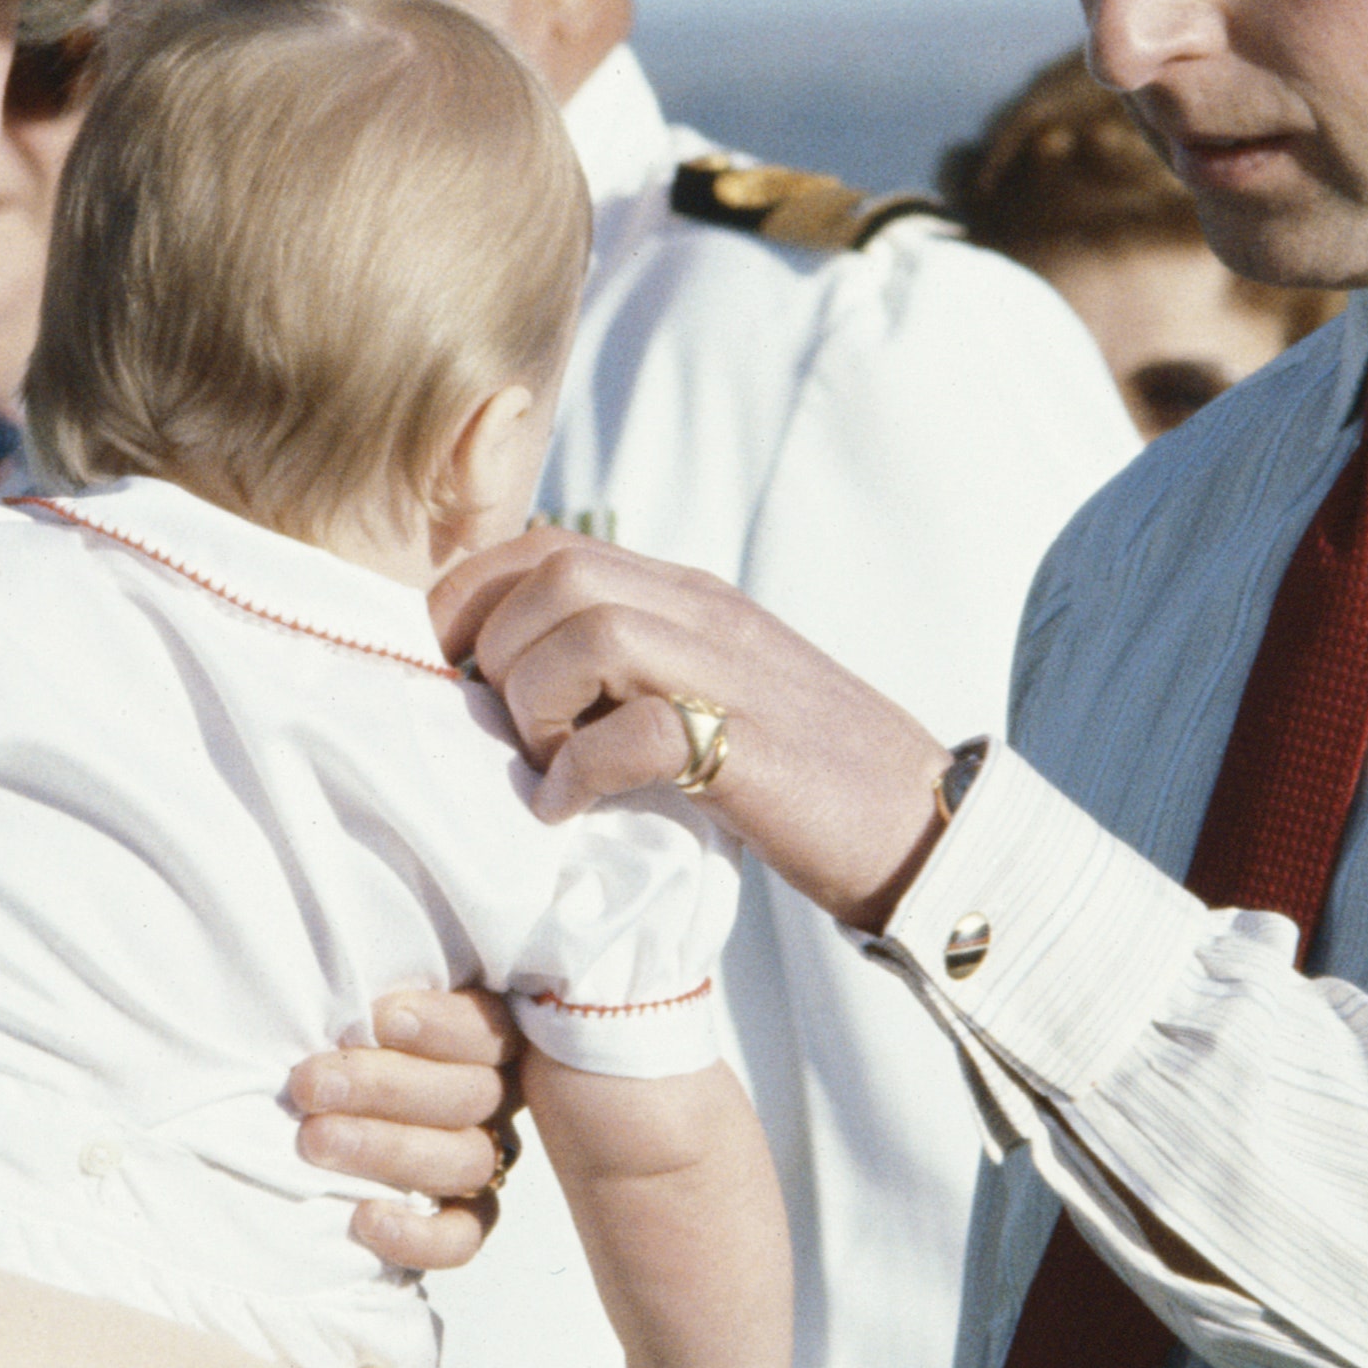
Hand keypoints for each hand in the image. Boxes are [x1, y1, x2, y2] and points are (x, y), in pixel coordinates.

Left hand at [289, 987, 528, 1273]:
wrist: (299, 1104)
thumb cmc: (322, 1036)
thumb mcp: (345, 1002)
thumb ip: (361, 994)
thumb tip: (330, 952)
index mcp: (478, 1033)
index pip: (489, 1029)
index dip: (441, 1026)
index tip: (376, 1018)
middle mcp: (489, 1095)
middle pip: (471, 1096)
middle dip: (385, 1088)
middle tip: (310, 1085)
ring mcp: (479, 1157)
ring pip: (466, 1160)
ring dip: (387, 1150)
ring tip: (314, 1141)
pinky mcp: (462, 1217)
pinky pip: (463, 1237)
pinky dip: (420, 1236)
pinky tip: (364, 1219)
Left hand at [436, 528, 958, 928]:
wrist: (921, 823)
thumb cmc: (802, 776)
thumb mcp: (709, 693)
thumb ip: (634, 672)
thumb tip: (523, 690)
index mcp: (691, 596)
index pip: (552, 544)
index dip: (474, 595)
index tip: (447, 666)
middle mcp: (706, 615)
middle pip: (557, 574)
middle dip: (499, 651)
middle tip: (507, 732)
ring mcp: (732, 674)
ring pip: (588, 630)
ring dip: (537, 704)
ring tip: (543, 767)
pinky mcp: (752, 748)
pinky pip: (635, 730)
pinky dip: (581, 771)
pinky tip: (572, 810)